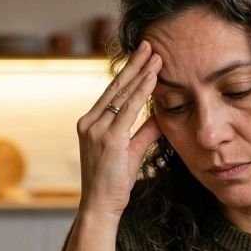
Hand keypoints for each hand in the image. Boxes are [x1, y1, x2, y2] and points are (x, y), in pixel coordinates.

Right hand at [76, 41, 162, 218]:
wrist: (100, 206)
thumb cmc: (113, 183)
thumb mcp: (131, 152)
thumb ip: (144, 133)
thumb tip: (161, 117)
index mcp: (91, 124)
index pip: (113, 93)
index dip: (129, 74)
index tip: (143, 57)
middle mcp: (90, 122)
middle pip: (115, 87)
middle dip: (134, 64)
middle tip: (149, 44)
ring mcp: (97, 130)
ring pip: (122, 94)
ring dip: (141, 73)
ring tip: (156, 56)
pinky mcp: (108, 139)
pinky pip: (128, 109)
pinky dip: (141, 92)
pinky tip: (152, 78)